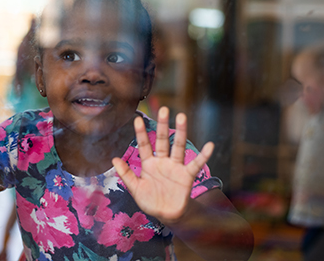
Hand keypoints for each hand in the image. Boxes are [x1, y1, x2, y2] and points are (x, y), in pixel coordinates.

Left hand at [112, 107, 213, 225]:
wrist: (167, 215)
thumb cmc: (150, 201)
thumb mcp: (135, 189)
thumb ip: (126, 174)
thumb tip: (113, 159)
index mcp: (149, 163)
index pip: (145, 145)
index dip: (141, 133)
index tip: (137, 119)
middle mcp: (163, 161)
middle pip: (163, 140)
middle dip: (162, 125)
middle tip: (163, 109)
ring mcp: (175, 166)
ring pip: (178, 146)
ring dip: (181, 132)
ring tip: (182, 116)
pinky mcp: (187, 176)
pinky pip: (196, 164)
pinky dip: (203, 156)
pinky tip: (209, 146)